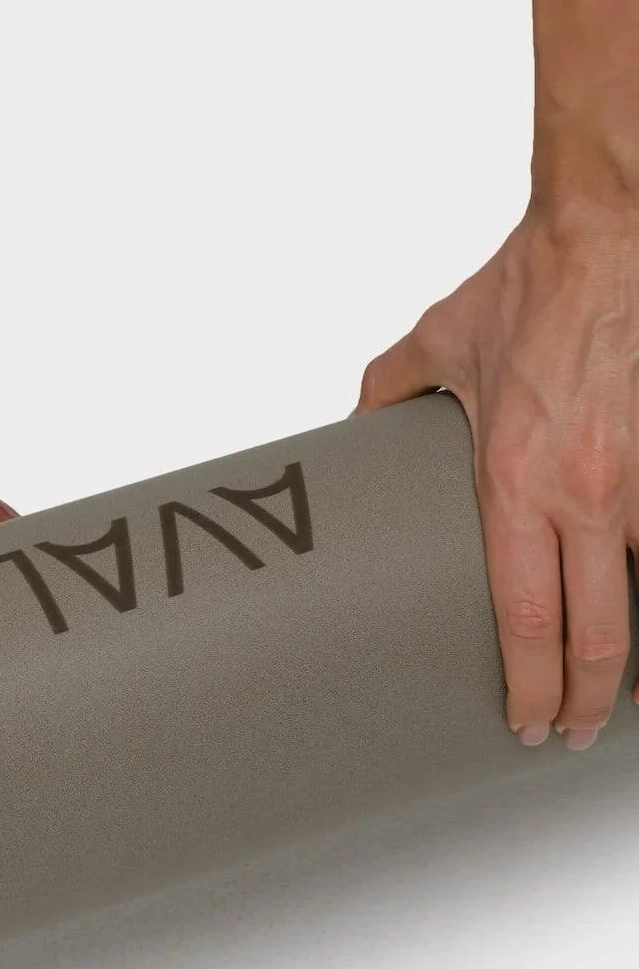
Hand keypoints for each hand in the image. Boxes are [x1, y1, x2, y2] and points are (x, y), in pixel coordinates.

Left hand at [358, 202, 637, 749]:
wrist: (609, 239)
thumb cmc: (531, 289)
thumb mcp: (437, 342)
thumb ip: (391, 389)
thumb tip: (357, 420)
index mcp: (517, 479)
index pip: (527, 615)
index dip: (528, 683)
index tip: (523, 719)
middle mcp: (587, 491)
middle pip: (598, 634)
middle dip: (584, 699)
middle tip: (566, 730)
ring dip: (628, 652)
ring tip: (610, 687)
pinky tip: (638, 604)